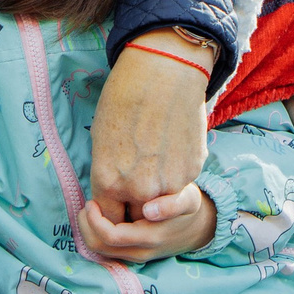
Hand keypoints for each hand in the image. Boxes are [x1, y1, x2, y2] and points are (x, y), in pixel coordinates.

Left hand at [81, 180, 215, 259]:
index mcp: (150, 238)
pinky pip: (106, 249)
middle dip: (86, 225)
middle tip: (88, 204)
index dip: (95, 220)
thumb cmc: (187, 208)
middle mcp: (140, 251)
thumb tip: (149, 210)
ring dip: (89, 230)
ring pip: (99, 250)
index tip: (93, 201)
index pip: (111, 236)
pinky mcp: (131, 254)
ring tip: (92, 208)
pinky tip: (101, 215)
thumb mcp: (188, 199)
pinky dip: (96, 233)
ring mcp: (135, 255)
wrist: (198, 228)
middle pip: (99, 247)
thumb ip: (173, 203)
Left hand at [88, 35, 211, 220]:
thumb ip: (110, 175)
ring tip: (153, 153)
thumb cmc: (124, 99)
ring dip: (158, 190)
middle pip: (137, 219)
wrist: (163, 74)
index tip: (114, 202)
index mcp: (109, 182)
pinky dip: (175, 172)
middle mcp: (140, 191)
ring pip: (162, 202)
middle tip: (135, 176)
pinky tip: (170, 143)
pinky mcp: (192, 172)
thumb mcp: (101, 140)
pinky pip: (180, 183)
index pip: (109, 220)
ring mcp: (169, 184)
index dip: (111, 212)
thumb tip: (117, 192)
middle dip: (135, 206)